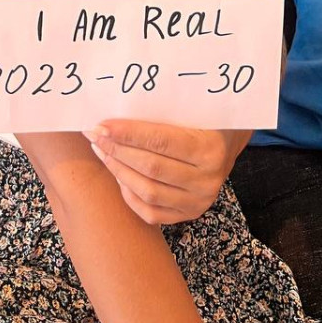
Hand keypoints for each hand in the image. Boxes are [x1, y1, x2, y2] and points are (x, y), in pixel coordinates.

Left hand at [82, 118, 234, 225]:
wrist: (227, 143)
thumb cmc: (205, 120)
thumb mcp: (193, 111)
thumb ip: (163, 113)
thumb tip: (118, 107)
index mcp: (210, 149)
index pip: (160, 141)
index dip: (127, 134)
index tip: (101, 126)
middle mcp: (206, 180)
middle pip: (151, 167)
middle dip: (117, 150)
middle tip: (94, 136)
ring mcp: (198, 202)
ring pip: (148, 191)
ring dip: (118, 171)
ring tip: (101, 152)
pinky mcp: (189, 215)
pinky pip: (151, 212)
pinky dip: (129, 195)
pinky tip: (118, 175)